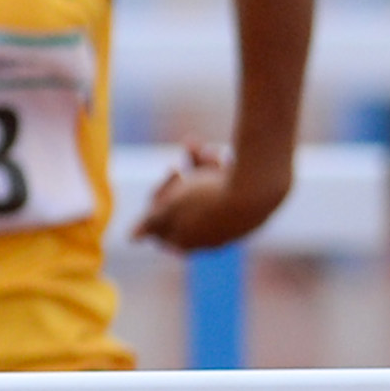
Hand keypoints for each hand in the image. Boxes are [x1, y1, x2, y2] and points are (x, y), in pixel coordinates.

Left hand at [133, 140, 288, 252]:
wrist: (258, 190)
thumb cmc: (208, 200)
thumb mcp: (170, 210)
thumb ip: (150, 223)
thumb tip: (131, 238)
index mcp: (189, 244)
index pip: (162, 229)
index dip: (156, 208)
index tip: (158, 195)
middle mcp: (211, 235)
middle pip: (183, 207)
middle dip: (175, 183)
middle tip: (174, 167)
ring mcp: (230, 221)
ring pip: (205, 190)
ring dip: (195, 167)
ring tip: (195, 146)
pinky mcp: (248, 204)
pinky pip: (225, 184)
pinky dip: (216, 167)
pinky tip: (214, 152)